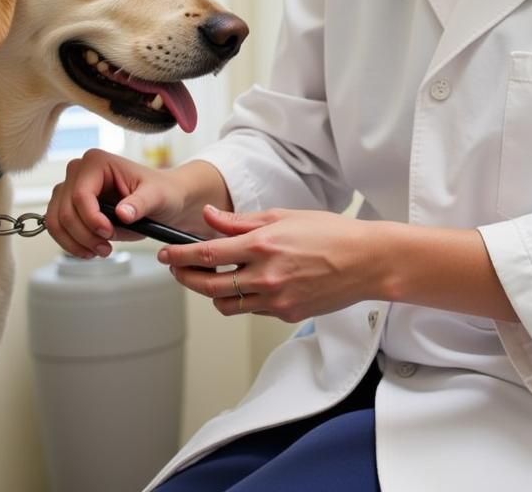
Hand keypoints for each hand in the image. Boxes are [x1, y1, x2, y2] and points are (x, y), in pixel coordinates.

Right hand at [45, 148, 186, 258]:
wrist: (164, 200)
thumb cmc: (162, 192)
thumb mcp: (158, 196)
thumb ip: (140, 203)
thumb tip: (123, 213)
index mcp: (97, 161)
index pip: (80, 195)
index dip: (91, 219)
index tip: (109, 233)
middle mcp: (78, 171)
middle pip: (65, 211)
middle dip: (84, 235)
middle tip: (106, 248)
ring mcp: (70, 188)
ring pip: (56, 222)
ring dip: (75, 243)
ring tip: (100, 251)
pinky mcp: (68, 206)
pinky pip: (57, 228)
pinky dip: (71, 243)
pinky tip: (90, 250)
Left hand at [161, 206, 386, 322]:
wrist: (366, 261)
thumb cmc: (330, 233)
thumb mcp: (283, 216)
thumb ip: (241, 222)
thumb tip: (210, 219)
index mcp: (263, 245)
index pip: (207, 255)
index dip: (180, 256)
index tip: (165, 254)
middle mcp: (266, 275)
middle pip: (208, 285)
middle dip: (186, 277)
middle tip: (177, 269)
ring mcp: (276, 299)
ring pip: (226, 304)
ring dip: (213, 292)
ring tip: (213, 278)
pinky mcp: (286, 314)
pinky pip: (252, 310)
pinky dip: (245, 298)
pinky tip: (251, 284)